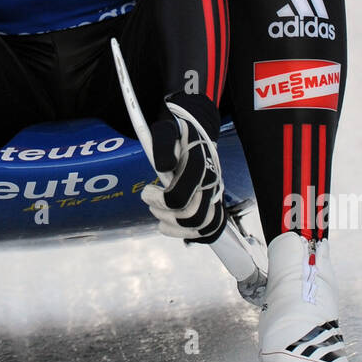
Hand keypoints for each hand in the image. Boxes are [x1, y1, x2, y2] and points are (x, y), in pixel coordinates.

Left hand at [141, 100, 225, 241]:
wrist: (196, 130)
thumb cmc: (178, 132)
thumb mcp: (165, 130)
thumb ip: (162, 144)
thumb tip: (164, 168)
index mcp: (200, 167)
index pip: (179, 198)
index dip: (159, 200)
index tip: (147, 191)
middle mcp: (211, 183)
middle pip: (194, 218)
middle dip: (167, 215)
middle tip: (152, 204)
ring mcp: (215, 195)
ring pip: (203, 227)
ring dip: (176, 227)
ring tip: (160, 214)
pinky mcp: (214, 204)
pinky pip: (207, 229)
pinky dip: (186, 232)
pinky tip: (170, 223)